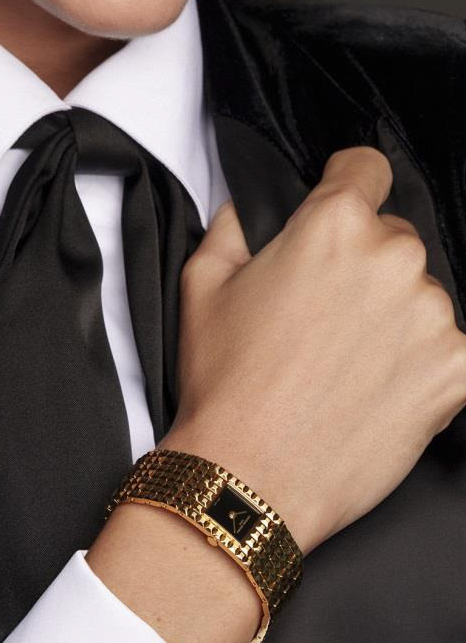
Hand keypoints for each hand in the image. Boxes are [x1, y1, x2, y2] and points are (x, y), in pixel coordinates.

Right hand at [162, 145, 465, 555]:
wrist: (250, 476)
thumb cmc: (224, 381)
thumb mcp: (201, 285)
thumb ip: (231, 225)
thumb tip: (246, 206)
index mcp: (332, 226)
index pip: (365, 167)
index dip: (347, 182)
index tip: (341, 203)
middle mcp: (394, 258)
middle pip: (393, 236)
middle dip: (363, 262)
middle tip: (323, 314)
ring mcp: (434, 316)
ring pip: (420, 292)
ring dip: (392, 314)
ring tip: (345, 361)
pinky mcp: (457, 370)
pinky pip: (445, 345)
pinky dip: (417, 360)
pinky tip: (373, 388)